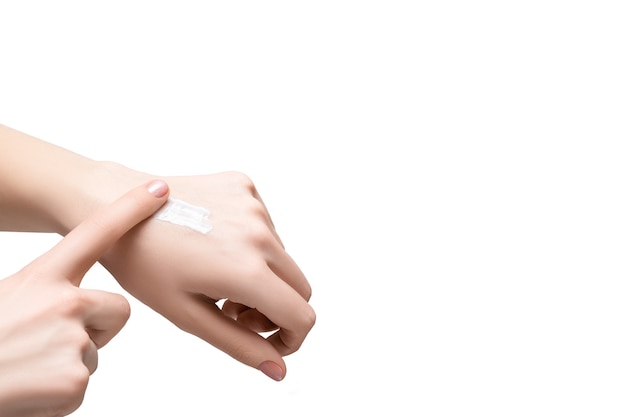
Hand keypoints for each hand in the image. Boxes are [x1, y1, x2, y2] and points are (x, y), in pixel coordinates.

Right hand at [0, 180, 169, 416]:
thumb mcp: (8, 298)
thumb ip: (44, 293)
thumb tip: (71, 307)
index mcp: (41, 277)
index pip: (94, 233)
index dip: (130, 209)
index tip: (158, 189)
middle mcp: (64, 302)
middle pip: (118, 309)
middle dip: (97, 327)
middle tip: (48, 344)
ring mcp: (72, 340)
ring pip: (95, 351)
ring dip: (69, 364)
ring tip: (28, 368)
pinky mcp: (75, 380)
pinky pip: (82, 386)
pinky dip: (58, 396)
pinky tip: (29, 390)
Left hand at [100, 170, 315, 380]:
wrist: (114, 204)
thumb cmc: (143, 263)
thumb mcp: (188, 314)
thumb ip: (240, 345)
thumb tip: (278, 369)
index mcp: (245, 270)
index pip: (301, 316)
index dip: (291, 339)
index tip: (266, 342)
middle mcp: (259, 233)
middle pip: (300, 287)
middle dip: (276, 309)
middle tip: (233, 311)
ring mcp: (253, 204)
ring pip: (283, 257)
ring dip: (262, 275)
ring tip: (216, 276)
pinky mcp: (244, 185)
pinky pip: (267, 226)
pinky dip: (251, 244)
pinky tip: (215, 245)